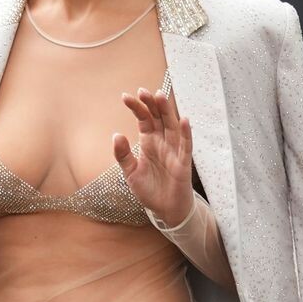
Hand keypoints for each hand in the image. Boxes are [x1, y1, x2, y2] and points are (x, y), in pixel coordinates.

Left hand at [113, 82, 193, 226]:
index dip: (137, 107)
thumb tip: (116, 135)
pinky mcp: (183, 164)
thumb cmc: (150, 190)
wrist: (165, 210)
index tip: (126, 97)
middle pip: (159, 117)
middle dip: (152, 104)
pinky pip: (186, 146)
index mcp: (149, 142)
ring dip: (167, 112)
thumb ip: (123, 155)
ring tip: (160, 96)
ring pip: (172, 126)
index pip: (144, 119)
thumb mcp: (131, 173)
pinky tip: (184, 120)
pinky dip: (186, 134)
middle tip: (143, 91)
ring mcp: (174, 151)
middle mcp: (163, 142)